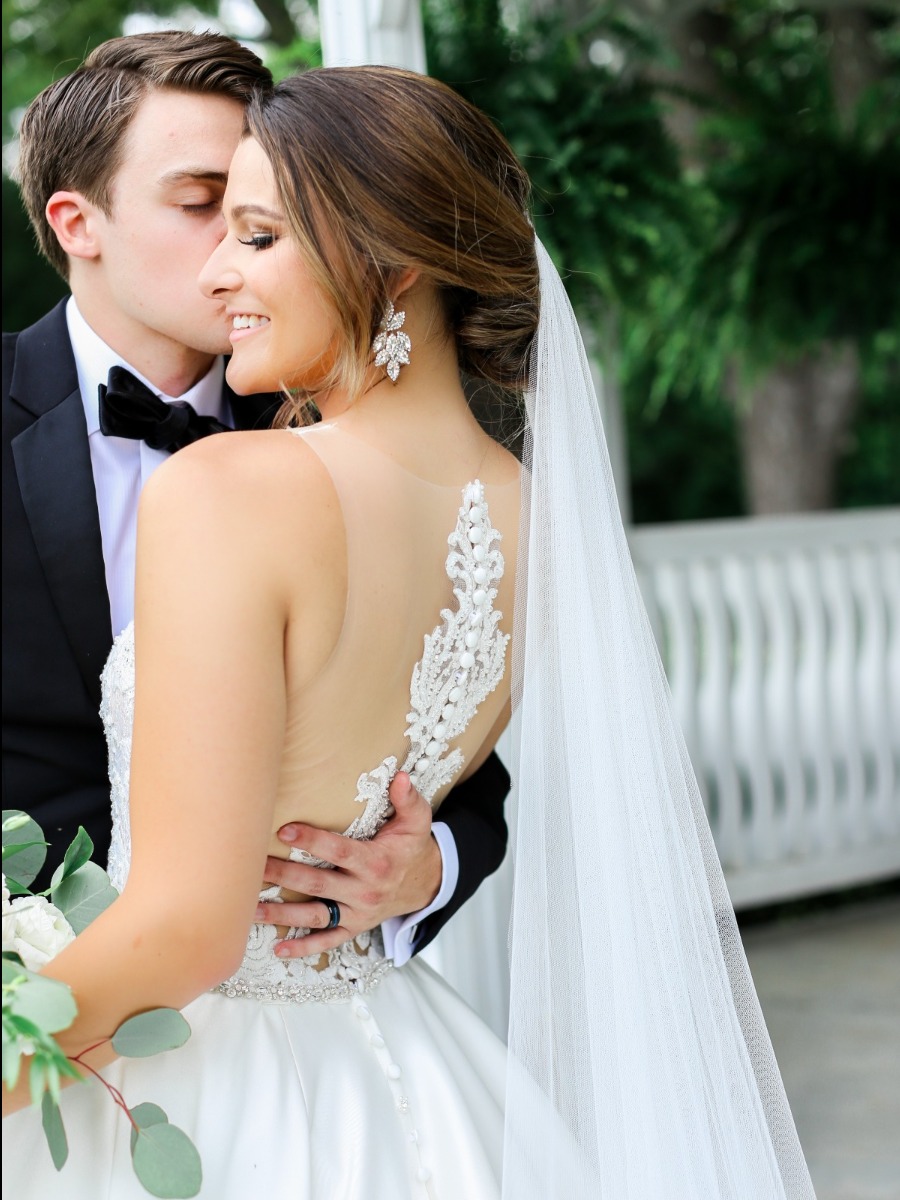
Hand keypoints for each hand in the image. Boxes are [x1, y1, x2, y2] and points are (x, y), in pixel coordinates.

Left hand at [258, 773, 441, 956]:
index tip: (284, 831)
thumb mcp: (417, 821)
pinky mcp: (353, 928)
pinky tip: (279, 948)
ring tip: (251, 908)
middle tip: (253, 866)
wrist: (425, 884)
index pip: (339, 851)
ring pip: (315, 915)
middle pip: (317, 883)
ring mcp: (357, 913)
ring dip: (282, 914)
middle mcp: (364, 891)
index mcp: (376, 863)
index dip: (312, 841)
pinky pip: (327, 941)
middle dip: (284, 875)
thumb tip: (400, 777)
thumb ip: (408, 799)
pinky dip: (303, 947)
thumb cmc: (412, 847)